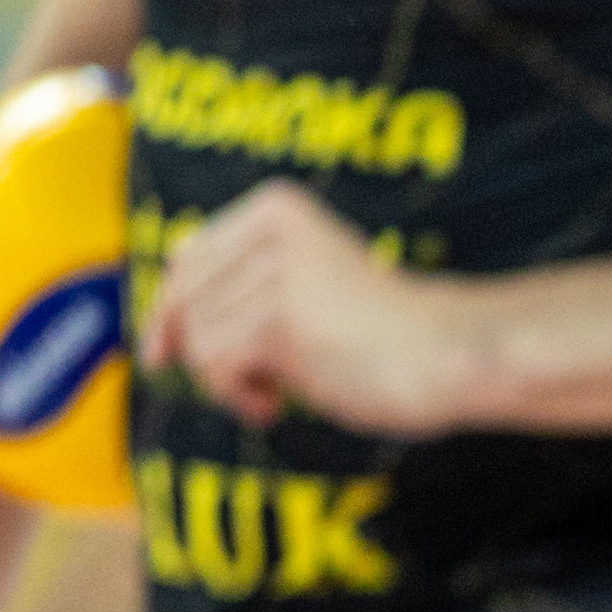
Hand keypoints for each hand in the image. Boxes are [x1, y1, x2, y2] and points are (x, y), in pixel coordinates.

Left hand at [140, 179, 481, 435]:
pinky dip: (235, 395)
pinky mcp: (279, 319)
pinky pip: (214, 363)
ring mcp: (275, 272)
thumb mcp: (310, 281)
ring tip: (272, 395)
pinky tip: (273, 406)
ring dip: (225, 380)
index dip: (169, 310)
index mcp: (278, 206)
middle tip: (248, 385)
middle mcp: (271, 228)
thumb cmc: (384, 329)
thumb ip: (245, 272)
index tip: (163, 355)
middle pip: (184, 299)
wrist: (447, 353)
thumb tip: (164, 284)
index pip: (188, 257)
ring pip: (197, 337)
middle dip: (199, 350)